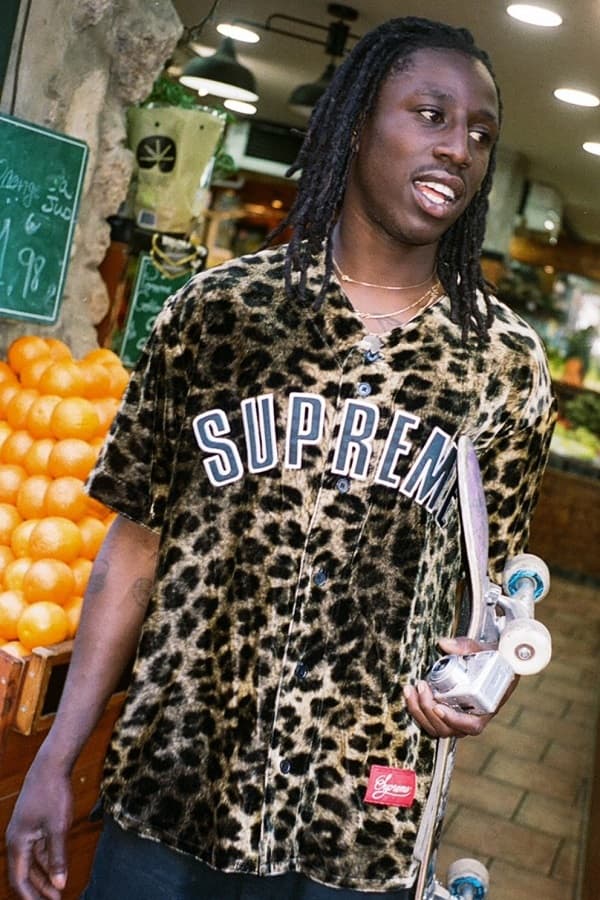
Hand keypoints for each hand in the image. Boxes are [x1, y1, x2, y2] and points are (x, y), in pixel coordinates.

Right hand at [6, 757, 72, 899]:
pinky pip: (38, 849)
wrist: (51, 765)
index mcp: (17, 843)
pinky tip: (58, 870)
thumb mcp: (58, 827)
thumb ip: (58, 858)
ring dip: (45, 876)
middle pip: (25, 873)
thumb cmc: (53, 794)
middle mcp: (17, 840)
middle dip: (39, 889)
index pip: (20, 879)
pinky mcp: (34, 824)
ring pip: (33, 862)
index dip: (31, 897)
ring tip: (58, 891)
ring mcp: (25, 832)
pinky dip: (47, 861)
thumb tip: (60, 885)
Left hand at [403, 636, 518, 738]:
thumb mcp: (482, 651)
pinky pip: (428, 721)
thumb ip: (465, 646)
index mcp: (485, 708)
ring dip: (418, 711)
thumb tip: (444, 644)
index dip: (454, 720)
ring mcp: (456, 719)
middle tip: (422, 687)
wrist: (488, 665)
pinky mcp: (444, 715)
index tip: (439, 707)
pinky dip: (416, 710)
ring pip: (435, 728)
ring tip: (410, 689)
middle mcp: (470, 718)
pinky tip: (410, 692)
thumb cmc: (489, 661)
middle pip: (447, 729)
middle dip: (429, 710)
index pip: (472, 725)